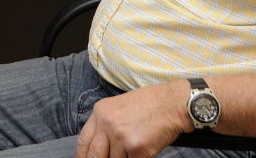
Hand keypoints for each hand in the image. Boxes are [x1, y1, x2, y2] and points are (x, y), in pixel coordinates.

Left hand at [75, 81, 191, 157]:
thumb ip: (106, 125)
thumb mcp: (119, 107)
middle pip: (94, 156)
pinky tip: (144, 150)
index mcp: (100, 112)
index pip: (83, 141)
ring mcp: (120, 136)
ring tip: (134, 148)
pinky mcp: (136, 147)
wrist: (173, 103)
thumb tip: (100, 147)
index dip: (82, 156)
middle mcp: (107, 123)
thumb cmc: (150, 104)